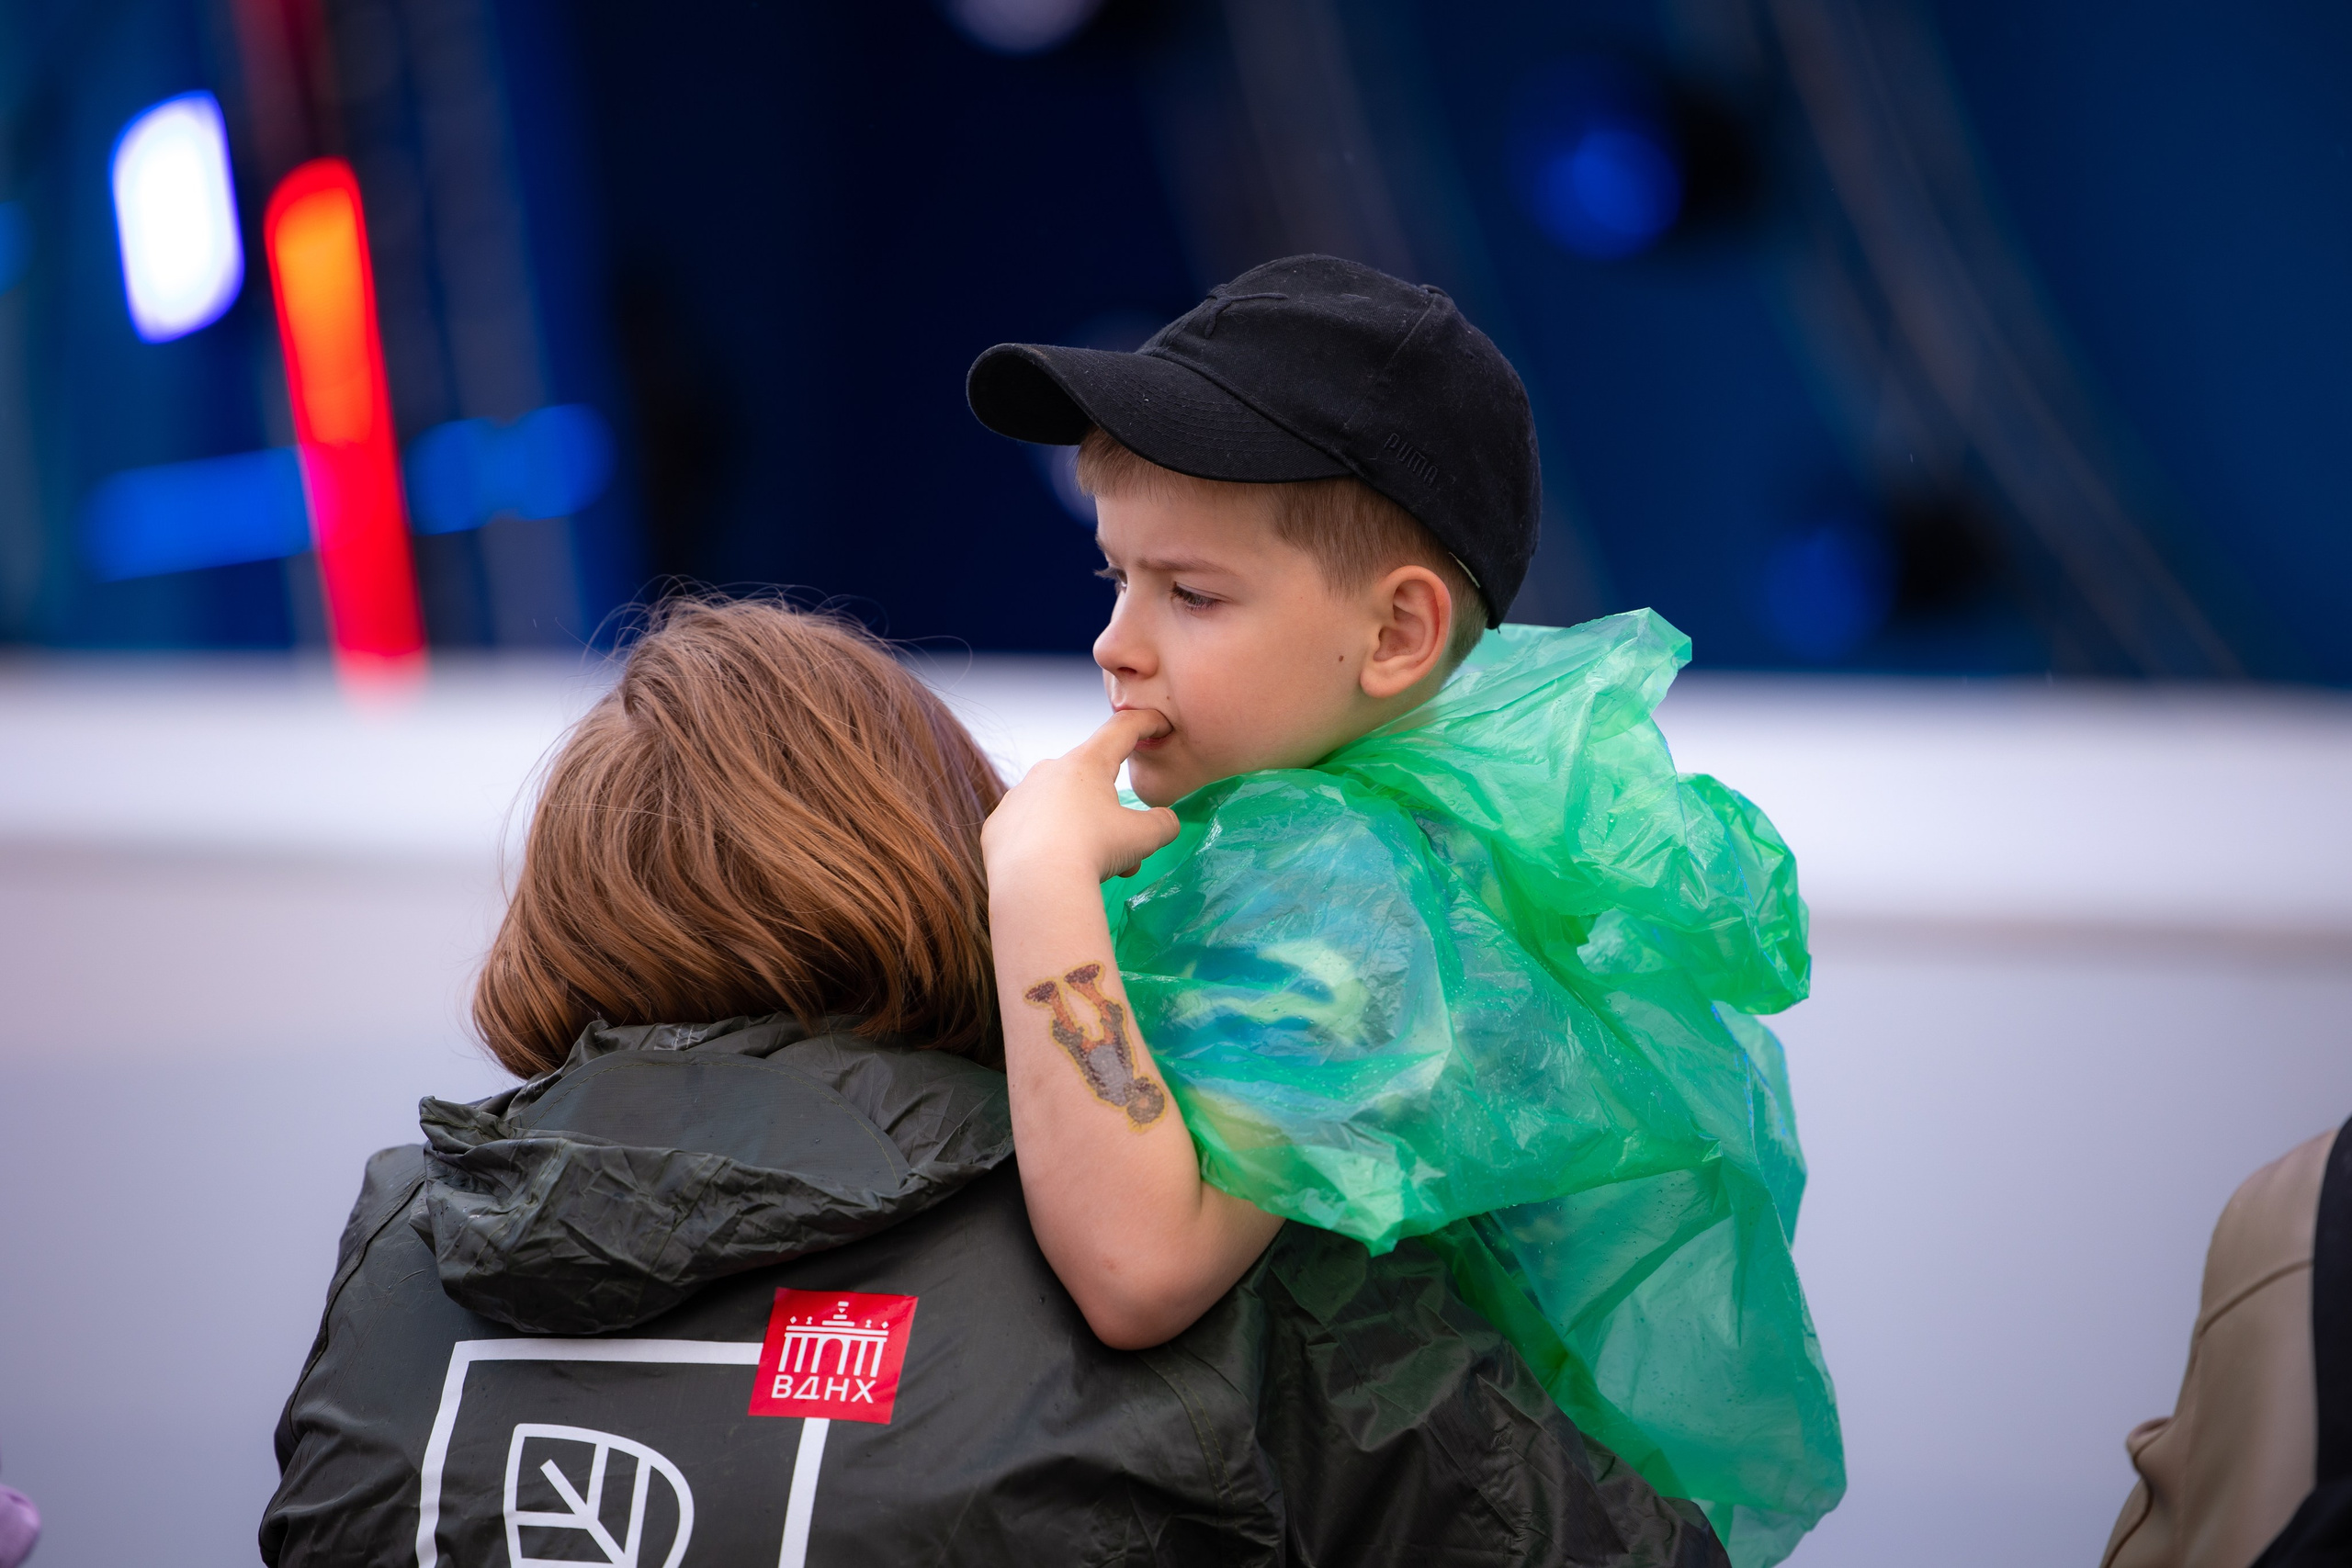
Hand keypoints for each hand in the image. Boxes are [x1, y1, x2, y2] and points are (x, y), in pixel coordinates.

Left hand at [984, 708, 1180, 885]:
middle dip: (1112, 813)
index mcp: (1086, 763)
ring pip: (1059, 806)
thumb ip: (1162, 824)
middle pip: (1090, 780)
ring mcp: (1018, 796)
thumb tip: (1166, 823)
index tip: (1159, 725)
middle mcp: (1049, 770)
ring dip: (1081, 830)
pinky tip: (1053, 868)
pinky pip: (1029, 828)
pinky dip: (1045, 844)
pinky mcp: (998, 825)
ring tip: (1091, 868)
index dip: (1145, 723)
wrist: (1034, 885)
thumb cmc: (1093, 850)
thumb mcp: (1144, 837)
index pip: (1122, 729)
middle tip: (1125, 851)